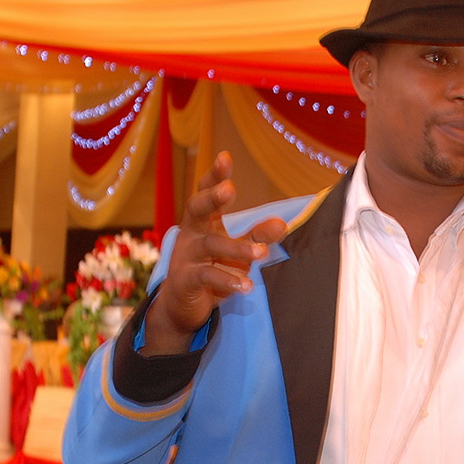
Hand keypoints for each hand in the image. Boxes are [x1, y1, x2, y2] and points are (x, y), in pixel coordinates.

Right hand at [143, 151, 285, 355]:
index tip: (225, 157)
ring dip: (237, 249)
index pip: (206, 192)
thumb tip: (282, 223)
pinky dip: (227, 280)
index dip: (214, 175)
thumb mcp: (237, 252)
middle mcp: (190, 234)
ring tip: (261, 255)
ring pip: (210, 246)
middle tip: (229, 189)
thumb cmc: (210, 270)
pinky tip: (247, 286)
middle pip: (196, 209)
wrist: (181, 306)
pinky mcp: (185, 280)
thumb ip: (257, 237)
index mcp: (202, 221)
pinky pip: (206, 276)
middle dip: (212, 197)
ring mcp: (185, 256)